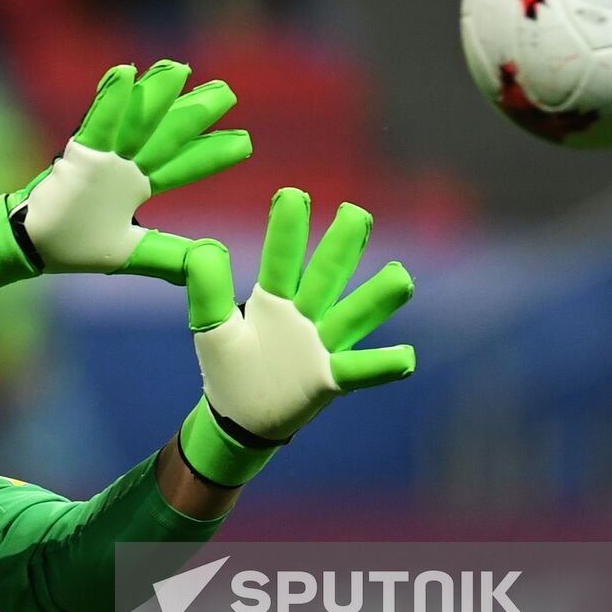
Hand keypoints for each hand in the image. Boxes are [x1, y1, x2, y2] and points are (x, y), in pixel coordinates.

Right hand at [0, 61, 249, 296]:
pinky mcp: (78, 154)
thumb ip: (166, 255)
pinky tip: (126, 73)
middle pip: (167, 134)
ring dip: (157, 94)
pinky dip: (111, 100)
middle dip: (196, 114)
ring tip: (180, 68)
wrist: (30, 247)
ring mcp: (103, 157)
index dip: (211, 153)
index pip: (182, 166)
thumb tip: (209, 265)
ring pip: (137, 121)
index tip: (245, 143)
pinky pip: (98, 123)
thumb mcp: (129, 253)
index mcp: (138, 186)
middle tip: (227, 92)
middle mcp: (126, 166)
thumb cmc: (73, 246)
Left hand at [178, 188, 415, 486]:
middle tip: (356, 214)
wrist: (240, 416)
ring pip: (352, 315)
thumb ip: (208, 289)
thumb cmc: (229, 365)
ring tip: (400, 276)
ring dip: (376, 298)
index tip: (293, 195)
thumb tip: (204, 248)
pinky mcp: (329, 378)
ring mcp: (320, 344)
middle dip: (340, 247)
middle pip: (326, 275)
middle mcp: (304, 313)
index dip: (286, 232)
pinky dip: (381, 364)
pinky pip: (358, 369)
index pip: (281, 259)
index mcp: (273, 297)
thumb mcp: (211, 325)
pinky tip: (407, 357)